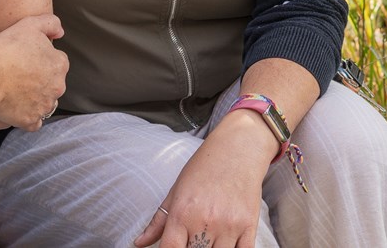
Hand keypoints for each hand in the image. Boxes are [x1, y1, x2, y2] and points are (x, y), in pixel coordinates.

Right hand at [0, 13, 66, 130]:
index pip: (57, 62)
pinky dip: (28, 117)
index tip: (27, 59)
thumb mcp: (30, 24)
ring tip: (17, 92)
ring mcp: (44, 105)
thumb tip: (60, 32)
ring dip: (36, 99)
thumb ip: (51, 23)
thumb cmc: (7, 48)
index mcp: (59, 64)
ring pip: (45, 103)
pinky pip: (34, 122)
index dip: (42, 59)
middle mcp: (57, 87)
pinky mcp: (30, 120)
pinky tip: (17, 109)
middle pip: (52, 83)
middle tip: (20, 75)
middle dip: (40, 80)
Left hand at [132, 114, 275, 247]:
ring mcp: (229, 225)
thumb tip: (138, 243)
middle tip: (192, 239)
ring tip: (206, 240)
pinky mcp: (249, 226)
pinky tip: (225, 244)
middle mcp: (205, 221)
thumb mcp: (176, 191)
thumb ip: (158, 221)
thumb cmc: (203, 169)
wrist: (238, 149)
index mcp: (182, 213)